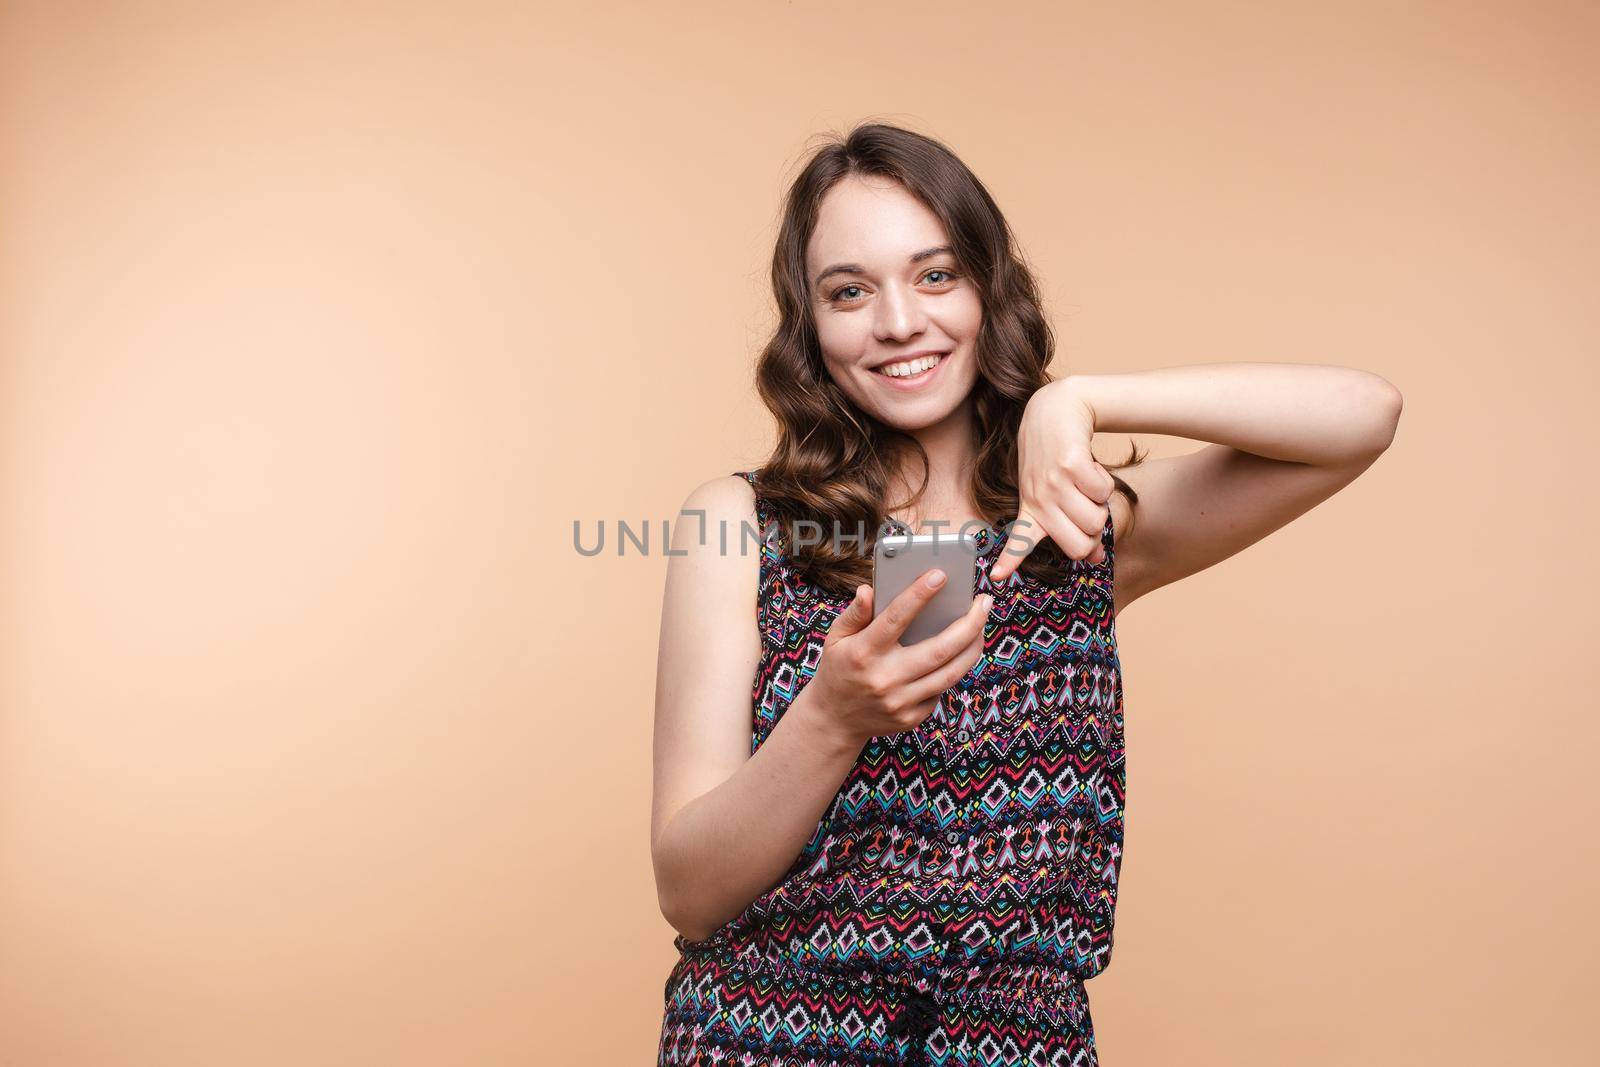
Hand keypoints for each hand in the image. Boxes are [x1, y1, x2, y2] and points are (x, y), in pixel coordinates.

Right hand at [800, 570, 992, 747]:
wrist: (834, 721)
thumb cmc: (839, 669)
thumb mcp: (836, 638)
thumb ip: (853, 613)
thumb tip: (868, 590)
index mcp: (863, 652)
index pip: (895, 619)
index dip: (919, 595)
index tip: (940, 574)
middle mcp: (885, 678)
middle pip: (939, 649)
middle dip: (969, 624)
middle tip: (984, 602)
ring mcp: (900, 702)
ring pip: (951, 673)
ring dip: (973, 647)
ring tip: (982, 624)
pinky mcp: (912, 718)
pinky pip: (942, 690)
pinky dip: (954, 669)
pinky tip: (962, 652)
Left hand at [989, 380, 1115, 582]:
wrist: (1056, 409)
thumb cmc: (1055, 457)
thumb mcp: (1050, 491)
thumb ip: (1071, 526)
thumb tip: (1096, 559)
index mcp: (1031, 508)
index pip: (1020, 542)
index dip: (1009, 561)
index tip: (996, 577)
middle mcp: (1039, 499)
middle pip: (1080, 547)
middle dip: (1094, 535)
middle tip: (1090, 512)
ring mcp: (1053, 482)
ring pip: (1096, 520)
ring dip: (1101, 504)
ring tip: (1086, 484)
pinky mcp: (1070, 464)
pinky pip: (1103, 491)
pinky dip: (1104, 480)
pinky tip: (1089, 467)